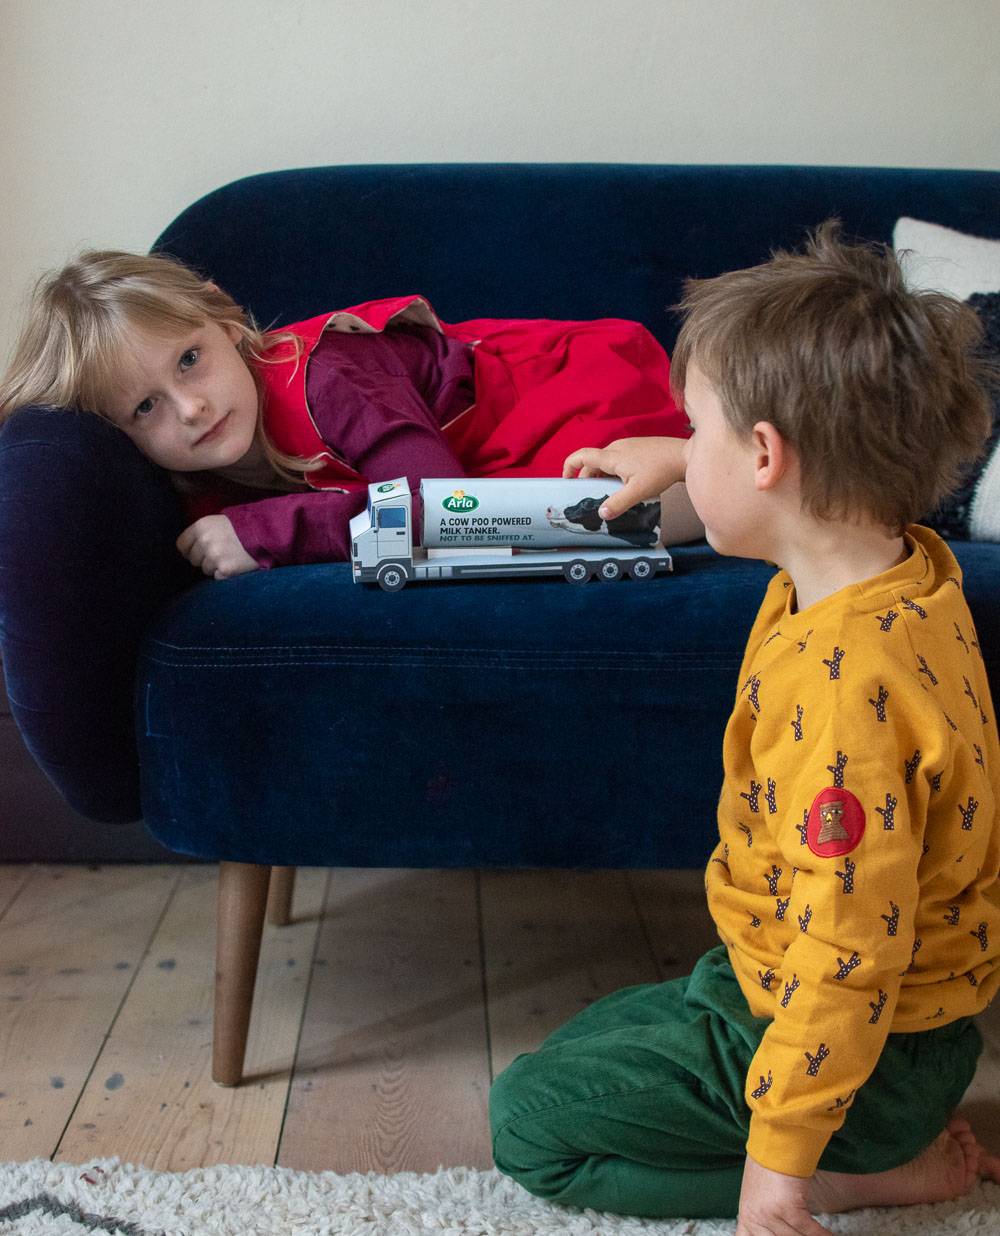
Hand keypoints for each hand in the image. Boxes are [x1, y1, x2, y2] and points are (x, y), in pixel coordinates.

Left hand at [177, 515, 259, 578]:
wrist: (266, 534)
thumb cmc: (241, 528)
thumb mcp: (218, 522)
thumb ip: (203, 533)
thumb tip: (188, 550)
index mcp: (201, 526)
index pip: (182, 545)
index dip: (190, 551)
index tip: (199, 553)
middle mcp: (205, 540)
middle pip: (194, 560)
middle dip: (205, 560)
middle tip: (222, 554)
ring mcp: (215, 556)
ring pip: (206, 570)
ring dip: (216, 567)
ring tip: (231, 558)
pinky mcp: (225, 570)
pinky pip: (218, 577)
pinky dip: (226, 574)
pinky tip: (236, 565)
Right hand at [563, 436, 688, 521]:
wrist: (683, 455)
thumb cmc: (662, 470)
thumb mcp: (638, 491)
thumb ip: (618, 504)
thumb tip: (602, 514)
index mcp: (612, 456)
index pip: (581, 457)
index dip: (568, 468)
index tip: (566, 481)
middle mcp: (616, 448)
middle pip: (592, 462)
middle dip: (587, 479)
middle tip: (590, 496)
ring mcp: (626, 446)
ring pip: (605, 462)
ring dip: (601, 477)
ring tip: (609, 493)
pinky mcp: (635, 448)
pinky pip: (616, 459)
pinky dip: (613, 472)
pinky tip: (625, 484)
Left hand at [736, 1156, 830, 1235]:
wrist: (774, 1139)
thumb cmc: (768, 1164)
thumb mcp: (757, 1195)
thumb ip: (762, 1217)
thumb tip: (775, 1231)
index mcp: (746, 1218)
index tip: (784, 1235)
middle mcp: (754, 1218)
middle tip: (805, 1235)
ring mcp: (768, 1214)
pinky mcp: (786, 1207)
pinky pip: (808, 1230)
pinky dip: (822, 1234)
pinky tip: (830, 1235)